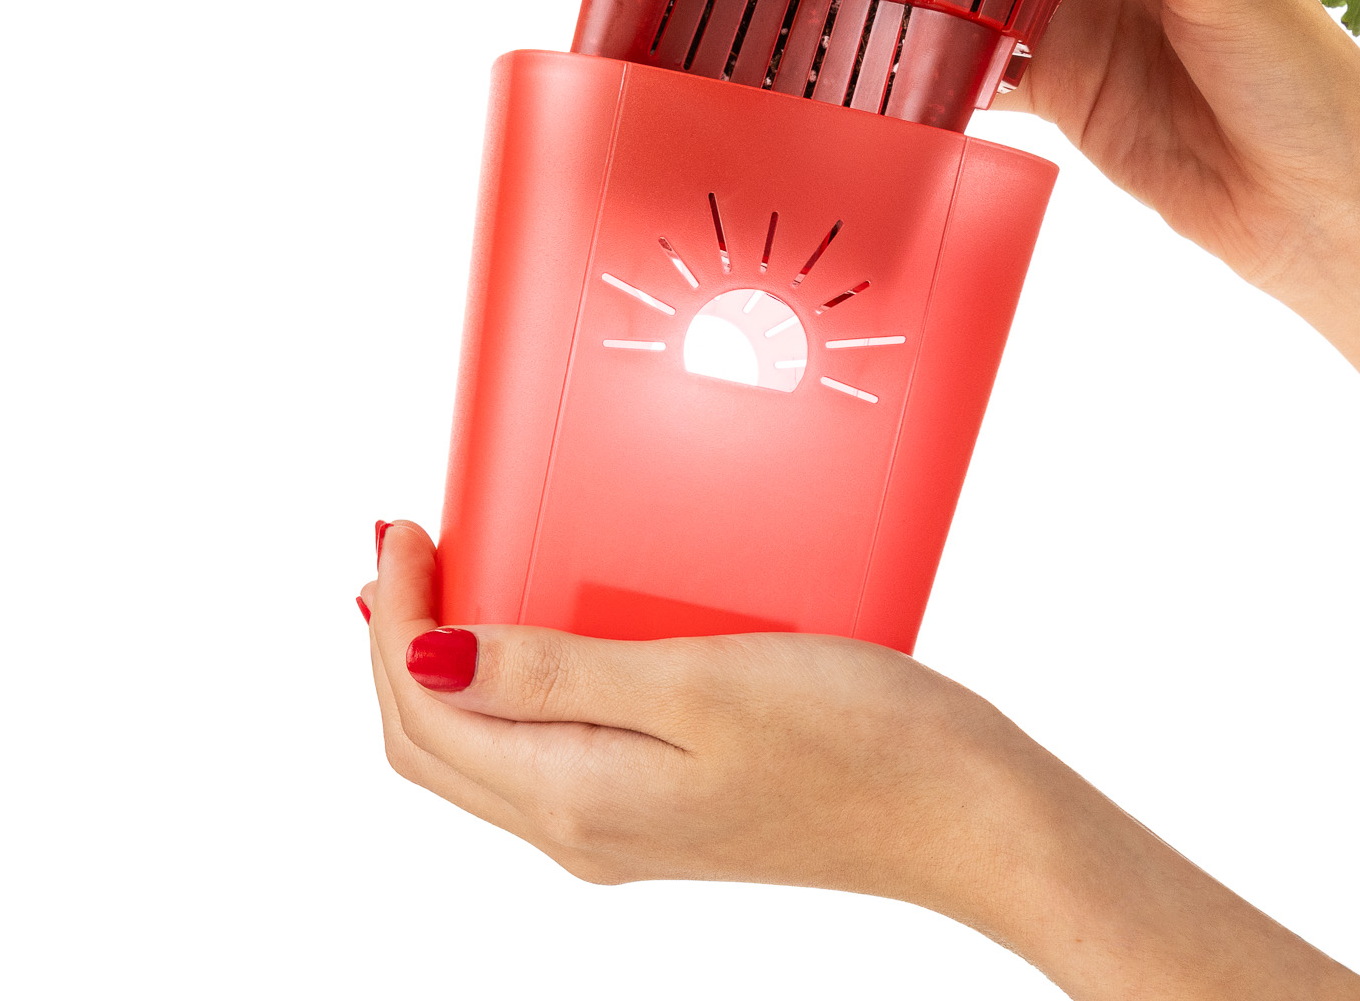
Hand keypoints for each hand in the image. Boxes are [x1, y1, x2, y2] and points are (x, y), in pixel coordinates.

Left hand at [360, 519, 1032, 902]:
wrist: (967, 814)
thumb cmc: (857, 742)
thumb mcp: (695, 685)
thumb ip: (554, 672)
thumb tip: (427, 653)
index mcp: (577, 801)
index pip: (425, 717)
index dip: (392, 622)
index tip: (403, 530)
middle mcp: (585, 829)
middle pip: (437, 745)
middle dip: (399, 646)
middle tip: (411, 547)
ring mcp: (628, 824)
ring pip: (489, 749)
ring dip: (450, 664)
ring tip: (458, 576)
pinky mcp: (671, 805)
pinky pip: (551, 747)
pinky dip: (516, 683)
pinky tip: (547, 628)